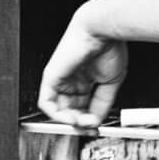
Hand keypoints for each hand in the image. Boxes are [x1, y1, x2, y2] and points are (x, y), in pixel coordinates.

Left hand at [37, 13, 127, 127]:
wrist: (102, 31)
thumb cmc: (110, 48)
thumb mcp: (111, 82)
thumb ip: (103, 103)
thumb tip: (97, 121)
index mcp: (86, 78)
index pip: (83, 106)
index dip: (89, 120)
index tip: (97, 127)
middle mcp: (72, 80)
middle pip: (71, 110)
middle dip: (80, 123)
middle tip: (89, 128)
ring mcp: (61, 79)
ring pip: (58, 109)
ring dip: (70, 122)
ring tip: (82, 123)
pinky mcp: (51, 77)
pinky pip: (47, 103)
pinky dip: (57, 115)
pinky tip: (70, 118)